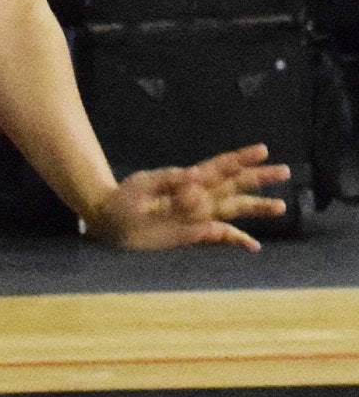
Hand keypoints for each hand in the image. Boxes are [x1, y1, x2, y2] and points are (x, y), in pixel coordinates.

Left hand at [84, 146, 290, 253]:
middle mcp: (197, 196)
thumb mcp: (144, 185)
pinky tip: (253, 246)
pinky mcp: (192, 233)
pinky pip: (218, 236)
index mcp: (187, 180)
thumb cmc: (125, 199)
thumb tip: (196, 178)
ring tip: (280, 205)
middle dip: (258, 178)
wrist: (110, 220)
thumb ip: (170, 181)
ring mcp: (197, 215)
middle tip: (285, 171)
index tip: (263, 150)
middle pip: (233, 185)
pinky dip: (235, 239)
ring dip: (255, 207)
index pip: (219, 166)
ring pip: (232, 208)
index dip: (240, 158)